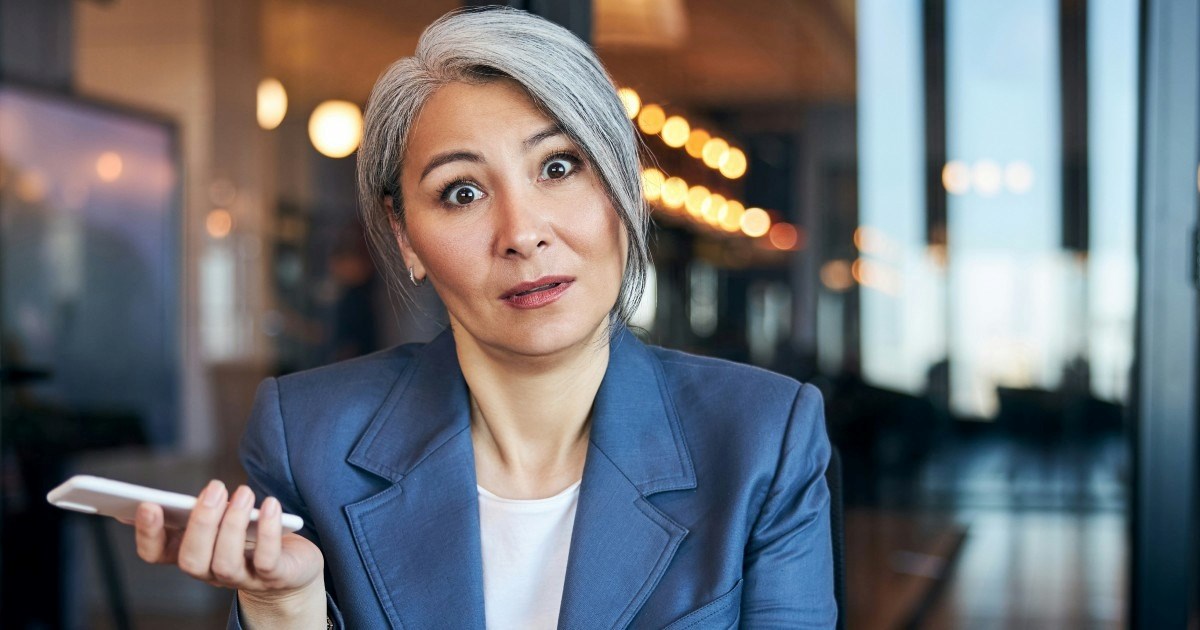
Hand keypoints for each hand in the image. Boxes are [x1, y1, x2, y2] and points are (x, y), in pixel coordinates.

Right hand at [132, 480, 325, 623]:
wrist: (293, 565)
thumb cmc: (252, 535)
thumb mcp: (225, 520)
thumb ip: (206, 510)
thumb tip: (195, 494)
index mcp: (193, 553)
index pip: (156, 554)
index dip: (148, 534)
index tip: (149, 505)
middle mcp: (211, 572)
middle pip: (191, 560)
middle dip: (201, 523)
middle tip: (215, 488)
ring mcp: (242, 579)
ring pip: (225, 563)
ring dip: (233, 524)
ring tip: (244, 493)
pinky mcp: (273, 578)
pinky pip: (267, 561)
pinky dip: (268, 531)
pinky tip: (270, 505)